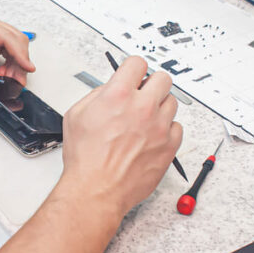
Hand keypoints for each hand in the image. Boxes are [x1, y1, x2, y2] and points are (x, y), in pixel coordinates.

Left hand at [0, 12, 35, 86]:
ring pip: (16, 41)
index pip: (6, 36)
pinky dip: (13, 59)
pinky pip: (10, 45)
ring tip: (10, 77)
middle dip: (21, 60)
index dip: (19, 52)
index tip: (27, 67)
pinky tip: (6, 70)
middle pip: (16, 38)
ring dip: (18, 61)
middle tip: (18, 79)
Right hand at [57, 56, 181, 218]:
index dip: (133, 68)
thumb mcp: (76, 115)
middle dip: (151, 84)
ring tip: (146, 119)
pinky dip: (167, 129)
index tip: (133, 74)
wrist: (97, 189)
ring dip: (160, 106)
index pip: (138, 63)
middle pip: (162, 78)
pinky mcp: (169, 146)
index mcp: (118, 95)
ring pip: (172, 102)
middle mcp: (142, 107)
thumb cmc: (86, 159)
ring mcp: (159, 126)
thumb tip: (110, 89)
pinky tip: (153, 136)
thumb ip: (97, 95)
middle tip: (143, 94)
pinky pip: (177, 127)